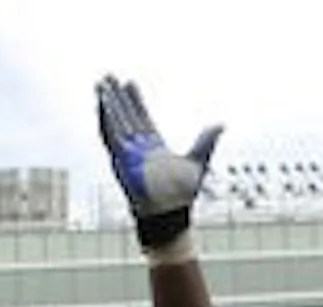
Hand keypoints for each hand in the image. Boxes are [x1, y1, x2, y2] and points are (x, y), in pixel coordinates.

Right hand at [95, 74, 221, 249]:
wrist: (170, 212)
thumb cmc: (182, 195)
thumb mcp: (198, 161)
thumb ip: (206, 141)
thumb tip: (221, 125)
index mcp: (154, 148)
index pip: (142, 118)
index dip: (136, 101)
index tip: (130, 84)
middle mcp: (138, 148)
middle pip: (126, 116)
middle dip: (118, 97)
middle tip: (110, 77)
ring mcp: (128, 153)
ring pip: (115, 122)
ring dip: (108, 103)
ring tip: (102, 83)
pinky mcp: (120, 158)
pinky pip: (109, 135)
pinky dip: (105, 118)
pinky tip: (101, 102)